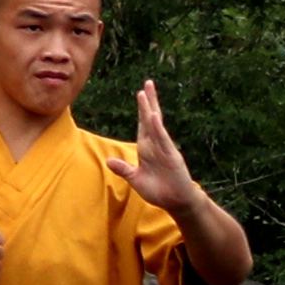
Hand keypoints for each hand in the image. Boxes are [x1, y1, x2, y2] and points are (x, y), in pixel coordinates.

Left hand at [125, 87, 194, 215]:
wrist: (176, 202)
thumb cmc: (158, 190)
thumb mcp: (135, 179)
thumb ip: (123, 169)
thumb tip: (108, 161)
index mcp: (147, 148)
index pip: (143, 125)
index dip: (141, 110)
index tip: (140, 94)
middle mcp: (156, 145)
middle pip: (151, 119)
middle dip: (148, 101)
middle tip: (147, 83)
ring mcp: (165, 149)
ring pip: (156, 125)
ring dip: (150, 109)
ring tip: (146, 92)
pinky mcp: (171, 156)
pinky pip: (163, 139)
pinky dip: (157, 128)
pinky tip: (153, 116)